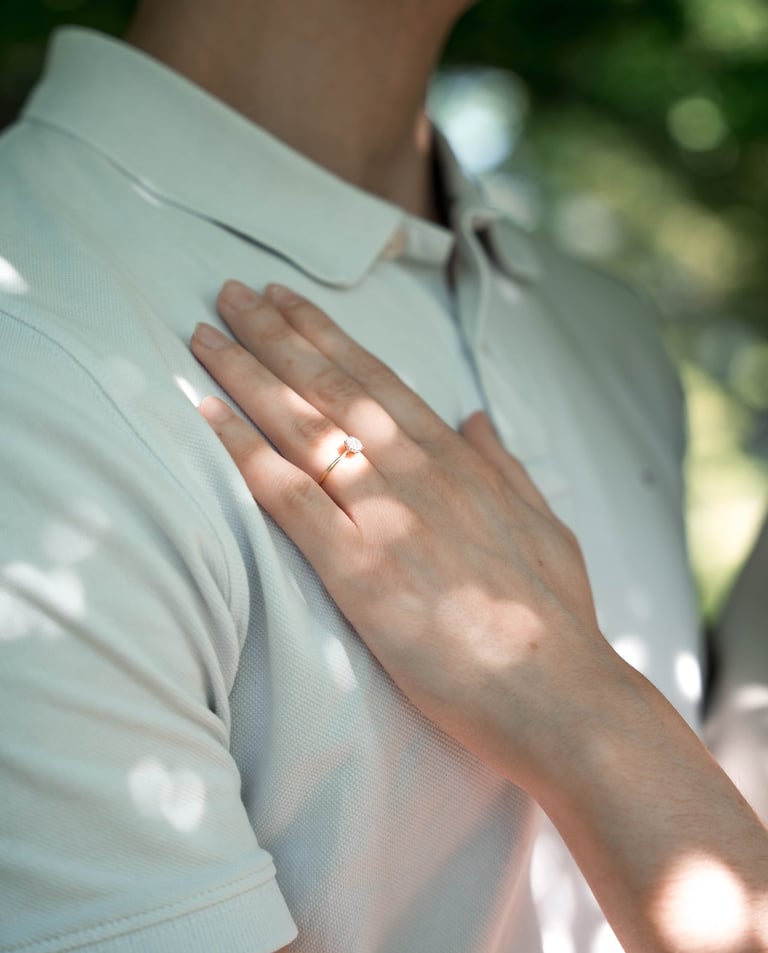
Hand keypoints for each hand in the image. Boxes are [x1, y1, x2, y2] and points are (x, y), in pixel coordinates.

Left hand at [191, 280, 612, 793]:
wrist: (560, 692)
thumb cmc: (555, 617)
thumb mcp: (543, 523)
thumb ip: (504, 465)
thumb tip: (476, 416)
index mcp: (458, 462)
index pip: (377, 379)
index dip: (326, 335)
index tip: (289, 302)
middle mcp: (417, 473)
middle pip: (332, 385)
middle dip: (276, 333)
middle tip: (230, 293)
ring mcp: (387, 516)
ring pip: (304, 425)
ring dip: (248, 374)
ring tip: (204, 335)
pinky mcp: (359, 570)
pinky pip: (288, 496)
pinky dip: (244, 450)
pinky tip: (207, 415)